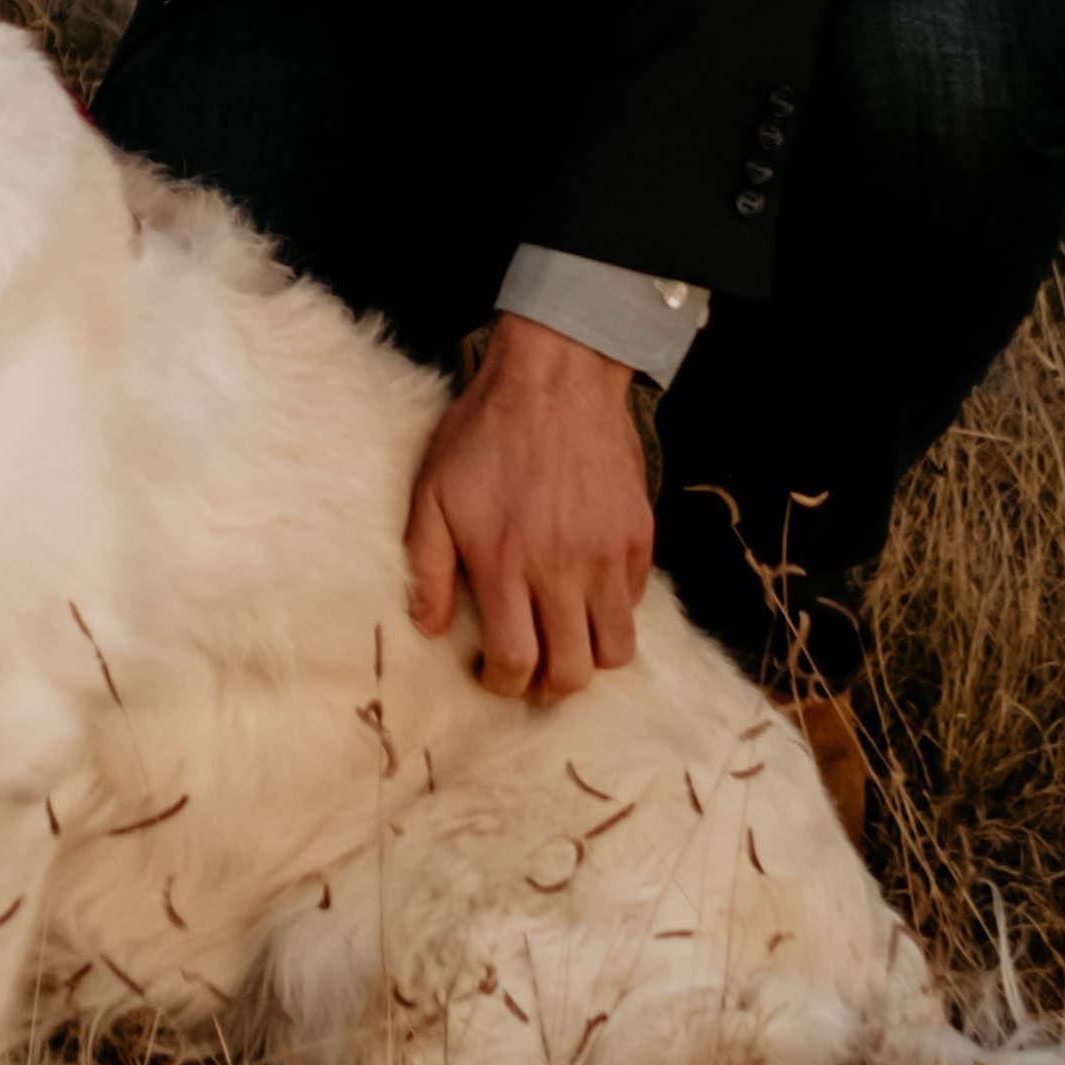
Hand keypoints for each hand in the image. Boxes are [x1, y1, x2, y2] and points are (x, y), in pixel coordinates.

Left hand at [404, 315, 653, 701]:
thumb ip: (426, 567)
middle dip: (548, 686)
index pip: (516, 661)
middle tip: (532, 669)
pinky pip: (634, 602)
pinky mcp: (638, 536)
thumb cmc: (484, 435)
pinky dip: (612, 610)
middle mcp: (561, 569)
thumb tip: (427, 627)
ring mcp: (607, 555)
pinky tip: (585, 589)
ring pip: (615, 649)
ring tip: (565, 638)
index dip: (503, 684)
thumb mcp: (432, 494)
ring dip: (589, 657)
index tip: (493, 673)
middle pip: (572, 673)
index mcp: (505, 564)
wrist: (554, 378)